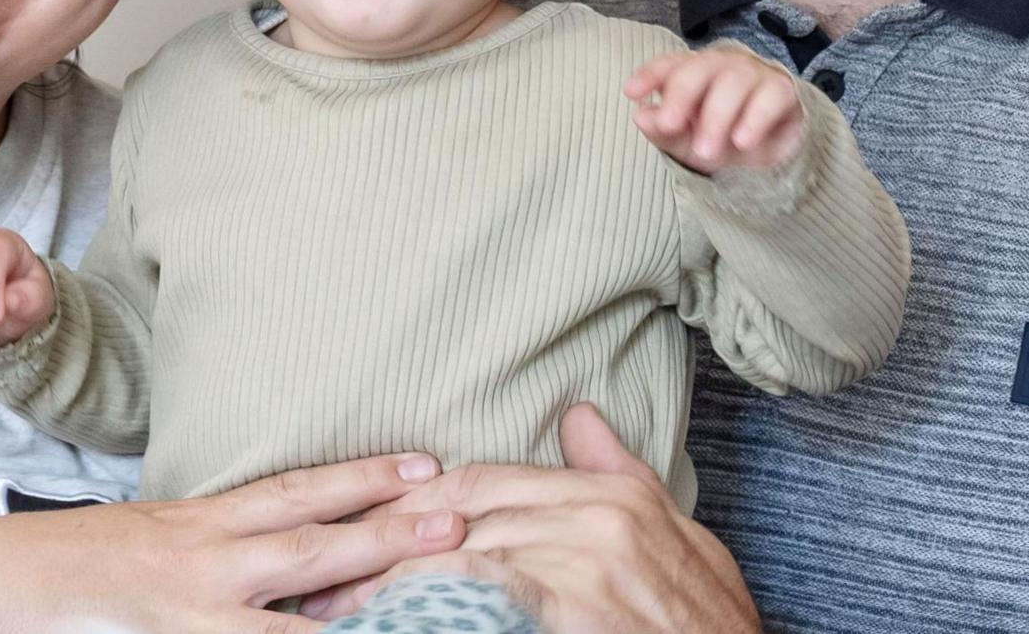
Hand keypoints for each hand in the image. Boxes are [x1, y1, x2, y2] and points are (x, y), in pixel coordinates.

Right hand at [0, 453, 471, 633]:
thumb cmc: (10, 588)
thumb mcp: (107, 564)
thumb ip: (172, 563)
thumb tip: (235, 573)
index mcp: (177, 530)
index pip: (286, 499)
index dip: (361, 484)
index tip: (430, 469)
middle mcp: (187, 553)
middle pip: (311, 528)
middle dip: (396, 516)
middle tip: (478, 497)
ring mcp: (174, 593)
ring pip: (295, 576)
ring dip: (374, 561)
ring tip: (448, 542)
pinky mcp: (154, 623)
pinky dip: (302, 633)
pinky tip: (347, 632)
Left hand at [301, 405, 758, 633]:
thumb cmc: (705, 626)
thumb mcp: (677, 540)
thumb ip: (620, 476)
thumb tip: (578, 416)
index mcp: (612, 495)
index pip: (484, 479)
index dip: (416, 499)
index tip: (363, 519)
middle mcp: (596, 515)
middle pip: (459, 512)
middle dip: (386, 538)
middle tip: (323, 565)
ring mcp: (585, 560)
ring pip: (457, 553)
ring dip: (387, 583)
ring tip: (332, 607)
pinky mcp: (573, 604)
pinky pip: (479, 593)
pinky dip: (425, 605)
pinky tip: (384, 621)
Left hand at [625, 46, 806, 173]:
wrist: (773, 159)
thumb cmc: (722, 142)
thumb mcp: (687, 143)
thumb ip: (665, 131)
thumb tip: (640, 116)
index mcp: (693, 73)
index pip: (669, 65)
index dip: (650, 75)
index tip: (631, 92)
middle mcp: (722, 66)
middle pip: (699, 69)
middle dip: (681, 96)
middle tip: (670, 125)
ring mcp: (754, 74)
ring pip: (734, 81)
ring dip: (716, 117)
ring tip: (706, 151)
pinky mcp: (783, 90)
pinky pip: (771, 96)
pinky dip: (755, 119)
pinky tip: (742, 141)